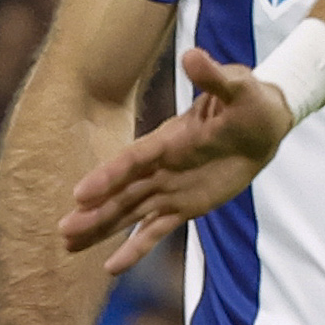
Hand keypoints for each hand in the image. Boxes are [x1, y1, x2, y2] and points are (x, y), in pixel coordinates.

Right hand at [64, 47, 295, 269]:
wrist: (262, 121)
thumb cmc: (249, 100)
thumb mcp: (238, 86)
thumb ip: (213, 76)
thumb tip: (194, 56)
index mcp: (168, 140)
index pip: (132, 161)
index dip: (107, 177)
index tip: (81, 194)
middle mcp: (161, 167)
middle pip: (120, 193)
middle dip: (94, 211)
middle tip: (62, 230)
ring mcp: (169, 188)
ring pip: (129, 213)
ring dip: (101, 230)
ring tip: (68, 247)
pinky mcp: (184, 207)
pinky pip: (155, 230)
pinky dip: (135, 248)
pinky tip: (112, 268)